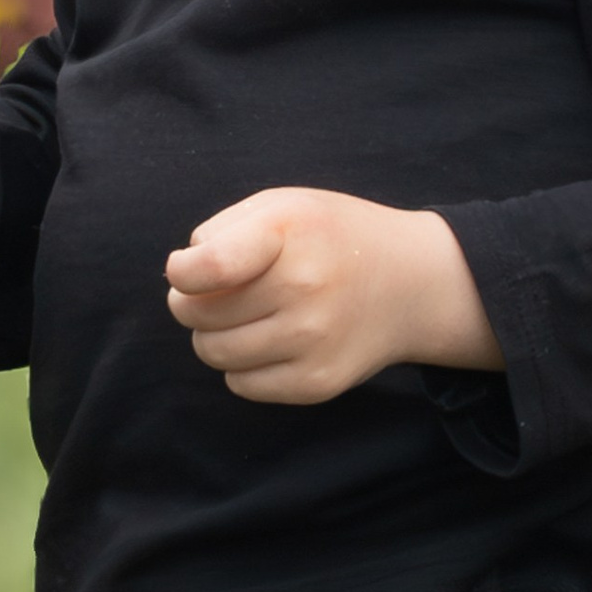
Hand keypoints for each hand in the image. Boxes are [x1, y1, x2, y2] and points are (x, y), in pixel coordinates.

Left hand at [164, 190, 501, 405]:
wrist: (412, 283)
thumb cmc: (328, 238)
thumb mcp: (282, 206)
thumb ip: (219, 234)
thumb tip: (180, 282)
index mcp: (290, 232)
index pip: (209, 268)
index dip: (181, 272)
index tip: (185, 270)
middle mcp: (304, 287)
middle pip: (196, 314)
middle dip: (193, 302)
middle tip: (223, 291)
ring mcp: (313, 340)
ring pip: (212, 353)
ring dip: (215, 335)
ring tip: (249, 314)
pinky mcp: (317, 382)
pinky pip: (241, 385)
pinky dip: (243, 366)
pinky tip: (274, 341)